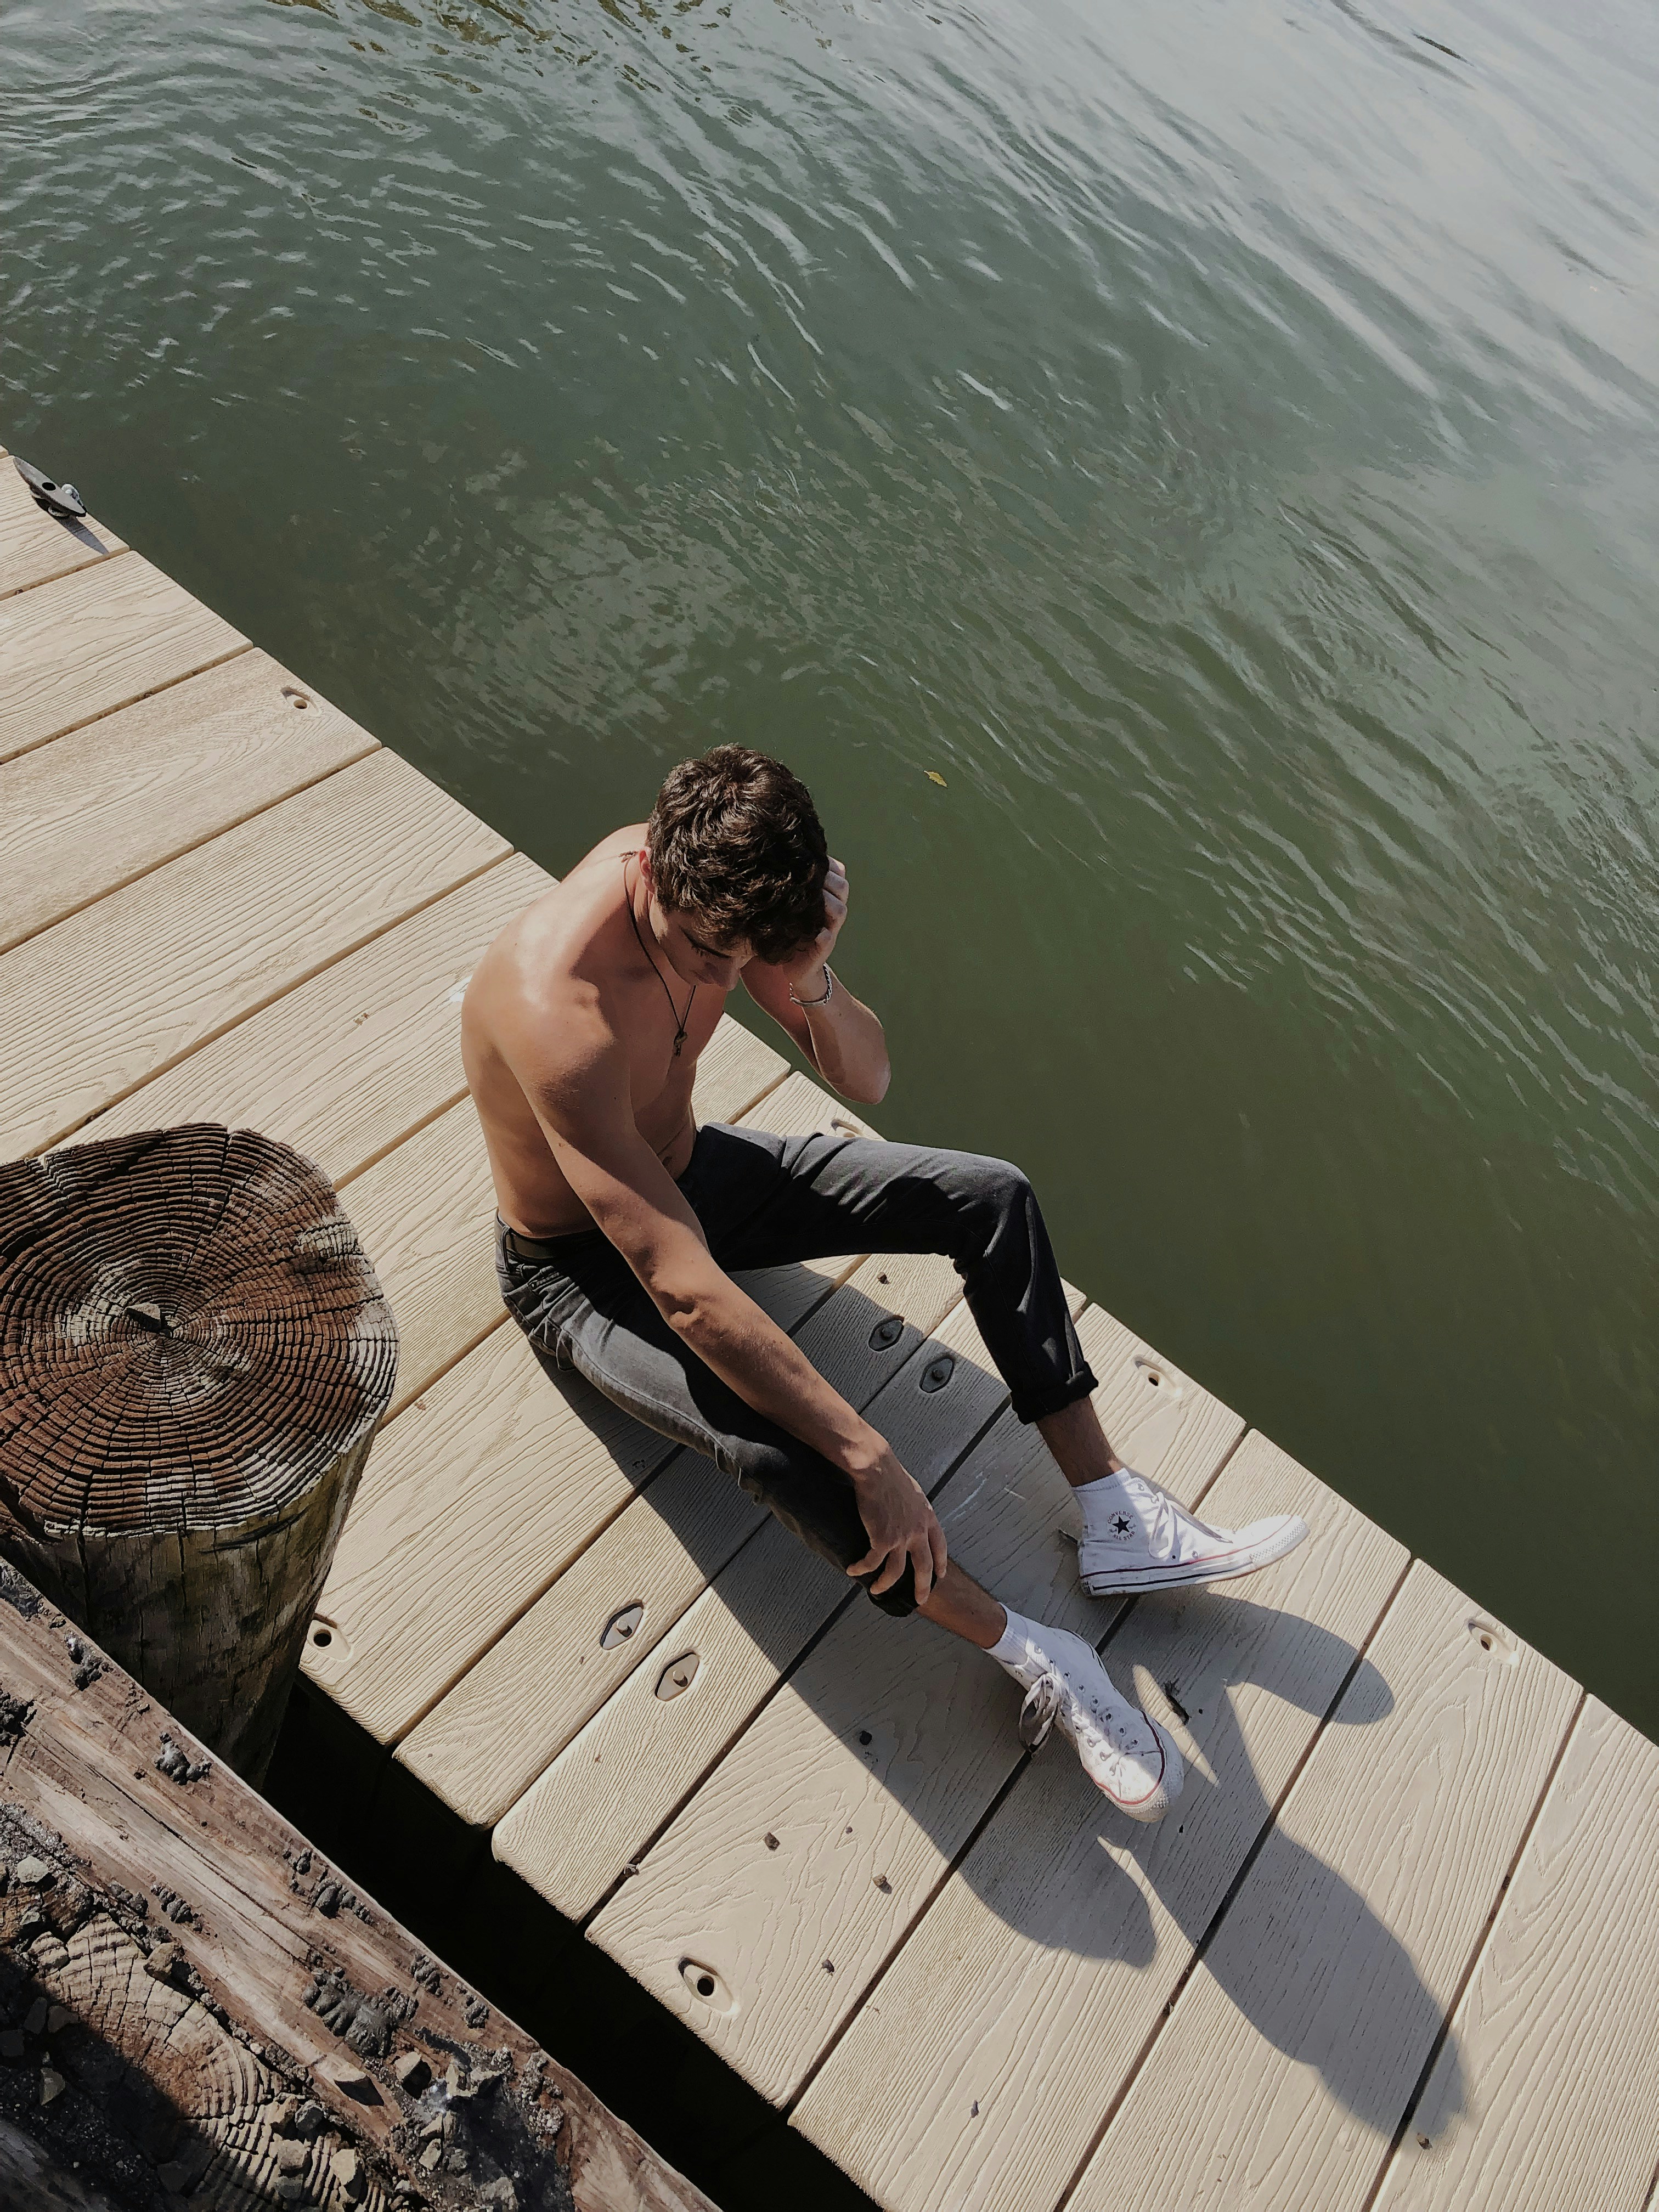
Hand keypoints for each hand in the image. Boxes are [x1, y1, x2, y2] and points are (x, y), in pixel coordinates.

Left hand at [782, 856, 849, 991]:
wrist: (795, 967)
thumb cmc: (791, 929)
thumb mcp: (795, 903)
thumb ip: (797, 884)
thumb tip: (781, 852)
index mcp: (828, 898)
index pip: (838, 873)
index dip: (827, 863)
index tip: (808, 858)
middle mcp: (832, 913)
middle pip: (842, 887)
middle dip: (828, 879)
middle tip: (807, 876)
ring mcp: (829, 931)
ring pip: (839, 911)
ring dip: (827, 902)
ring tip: (812, 899)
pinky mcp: (820, 952)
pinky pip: (827, 940)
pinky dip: (823, 935)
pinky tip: (817, 931)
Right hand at [846, 1440, 947, 1604]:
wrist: (876, 1469)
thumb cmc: (890, 1474)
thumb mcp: (912, 1492)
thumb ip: (914, 1508)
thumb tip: (908, 1515)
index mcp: (927, 1517)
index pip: (939, 1546)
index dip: (940, 1563)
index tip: (939, 1576)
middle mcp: (918, 1531)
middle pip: (923, 1566)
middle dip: (922, 1586)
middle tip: (920, 1600)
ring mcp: (901, 1537)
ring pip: (896, 1572)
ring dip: (885, 1584)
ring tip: (877, 1591)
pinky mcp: (882, 1540)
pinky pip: (872, 1562)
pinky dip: (861, 1569)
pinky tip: (853, 1570)